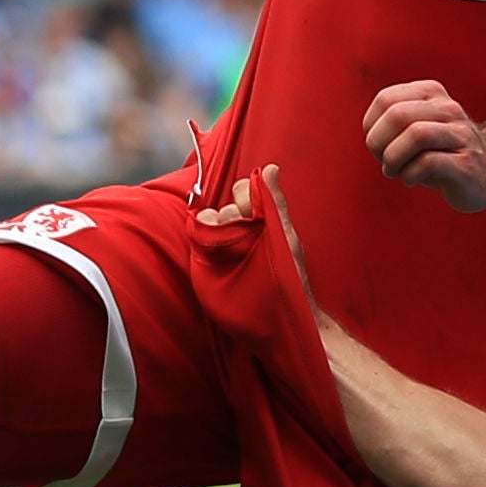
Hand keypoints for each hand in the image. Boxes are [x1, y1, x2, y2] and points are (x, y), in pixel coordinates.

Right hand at [197, 163, 317, 292]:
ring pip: (208, 222)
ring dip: (215, 231)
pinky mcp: (207, 265)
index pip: (242, 191)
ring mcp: (223, 247)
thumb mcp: (285, 238)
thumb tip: (271, 168)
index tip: (253, 213)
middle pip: (223, 206)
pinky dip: (199, 239)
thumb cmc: (290, 278)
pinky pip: (196, 241)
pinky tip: (211, 252)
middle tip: (242, 236)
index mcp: (259, 219)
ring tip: (231, 251)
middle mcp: (239, 230)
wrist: (280, 318)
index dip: (244, 197)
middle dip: (230, 216)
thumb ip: (275, 203)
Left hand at [365, 79, 485, 210]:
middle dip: (378, 143)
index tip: (380, 145)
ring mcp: (461, 136)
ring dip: (393, 158)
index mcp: (431, 93)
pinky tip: (411, 180)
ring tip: (394, 171)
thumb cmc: (441, 153)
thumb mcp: (415, 128)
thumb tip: (371, 135)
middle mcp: (449, 109)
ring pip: (416, 134)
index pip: (386, 99)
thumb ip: (390, 123)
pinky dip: (409, 175)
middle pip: (397, 114)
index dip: (372, 126)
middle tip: (384, 160)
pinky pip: (428, 162)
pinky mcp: (466, 164)